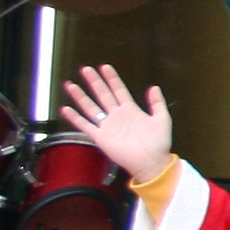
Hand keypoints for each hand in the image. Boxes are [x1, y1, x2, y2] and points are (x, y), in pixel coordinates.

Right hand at [58, 66, 172, 182]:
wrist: (151, 162)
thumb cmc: (159, 143)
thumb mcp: (162, 119)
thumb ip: (157, 103)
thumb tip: (154, 86)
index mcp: (131, 110)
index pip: (119, 90)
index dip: (112, 79)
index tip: (105, 67)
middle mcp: (117, 116)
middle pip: (103, 95)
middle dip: (94, 82)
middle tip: (85, 69)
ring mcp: (107, 126)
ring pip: (91, 107)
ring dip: (81, 96)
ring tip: (71, 84)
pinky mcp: (100, 137)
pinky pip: (85, 125)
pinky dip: (75, 117)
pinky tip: (66, 108)